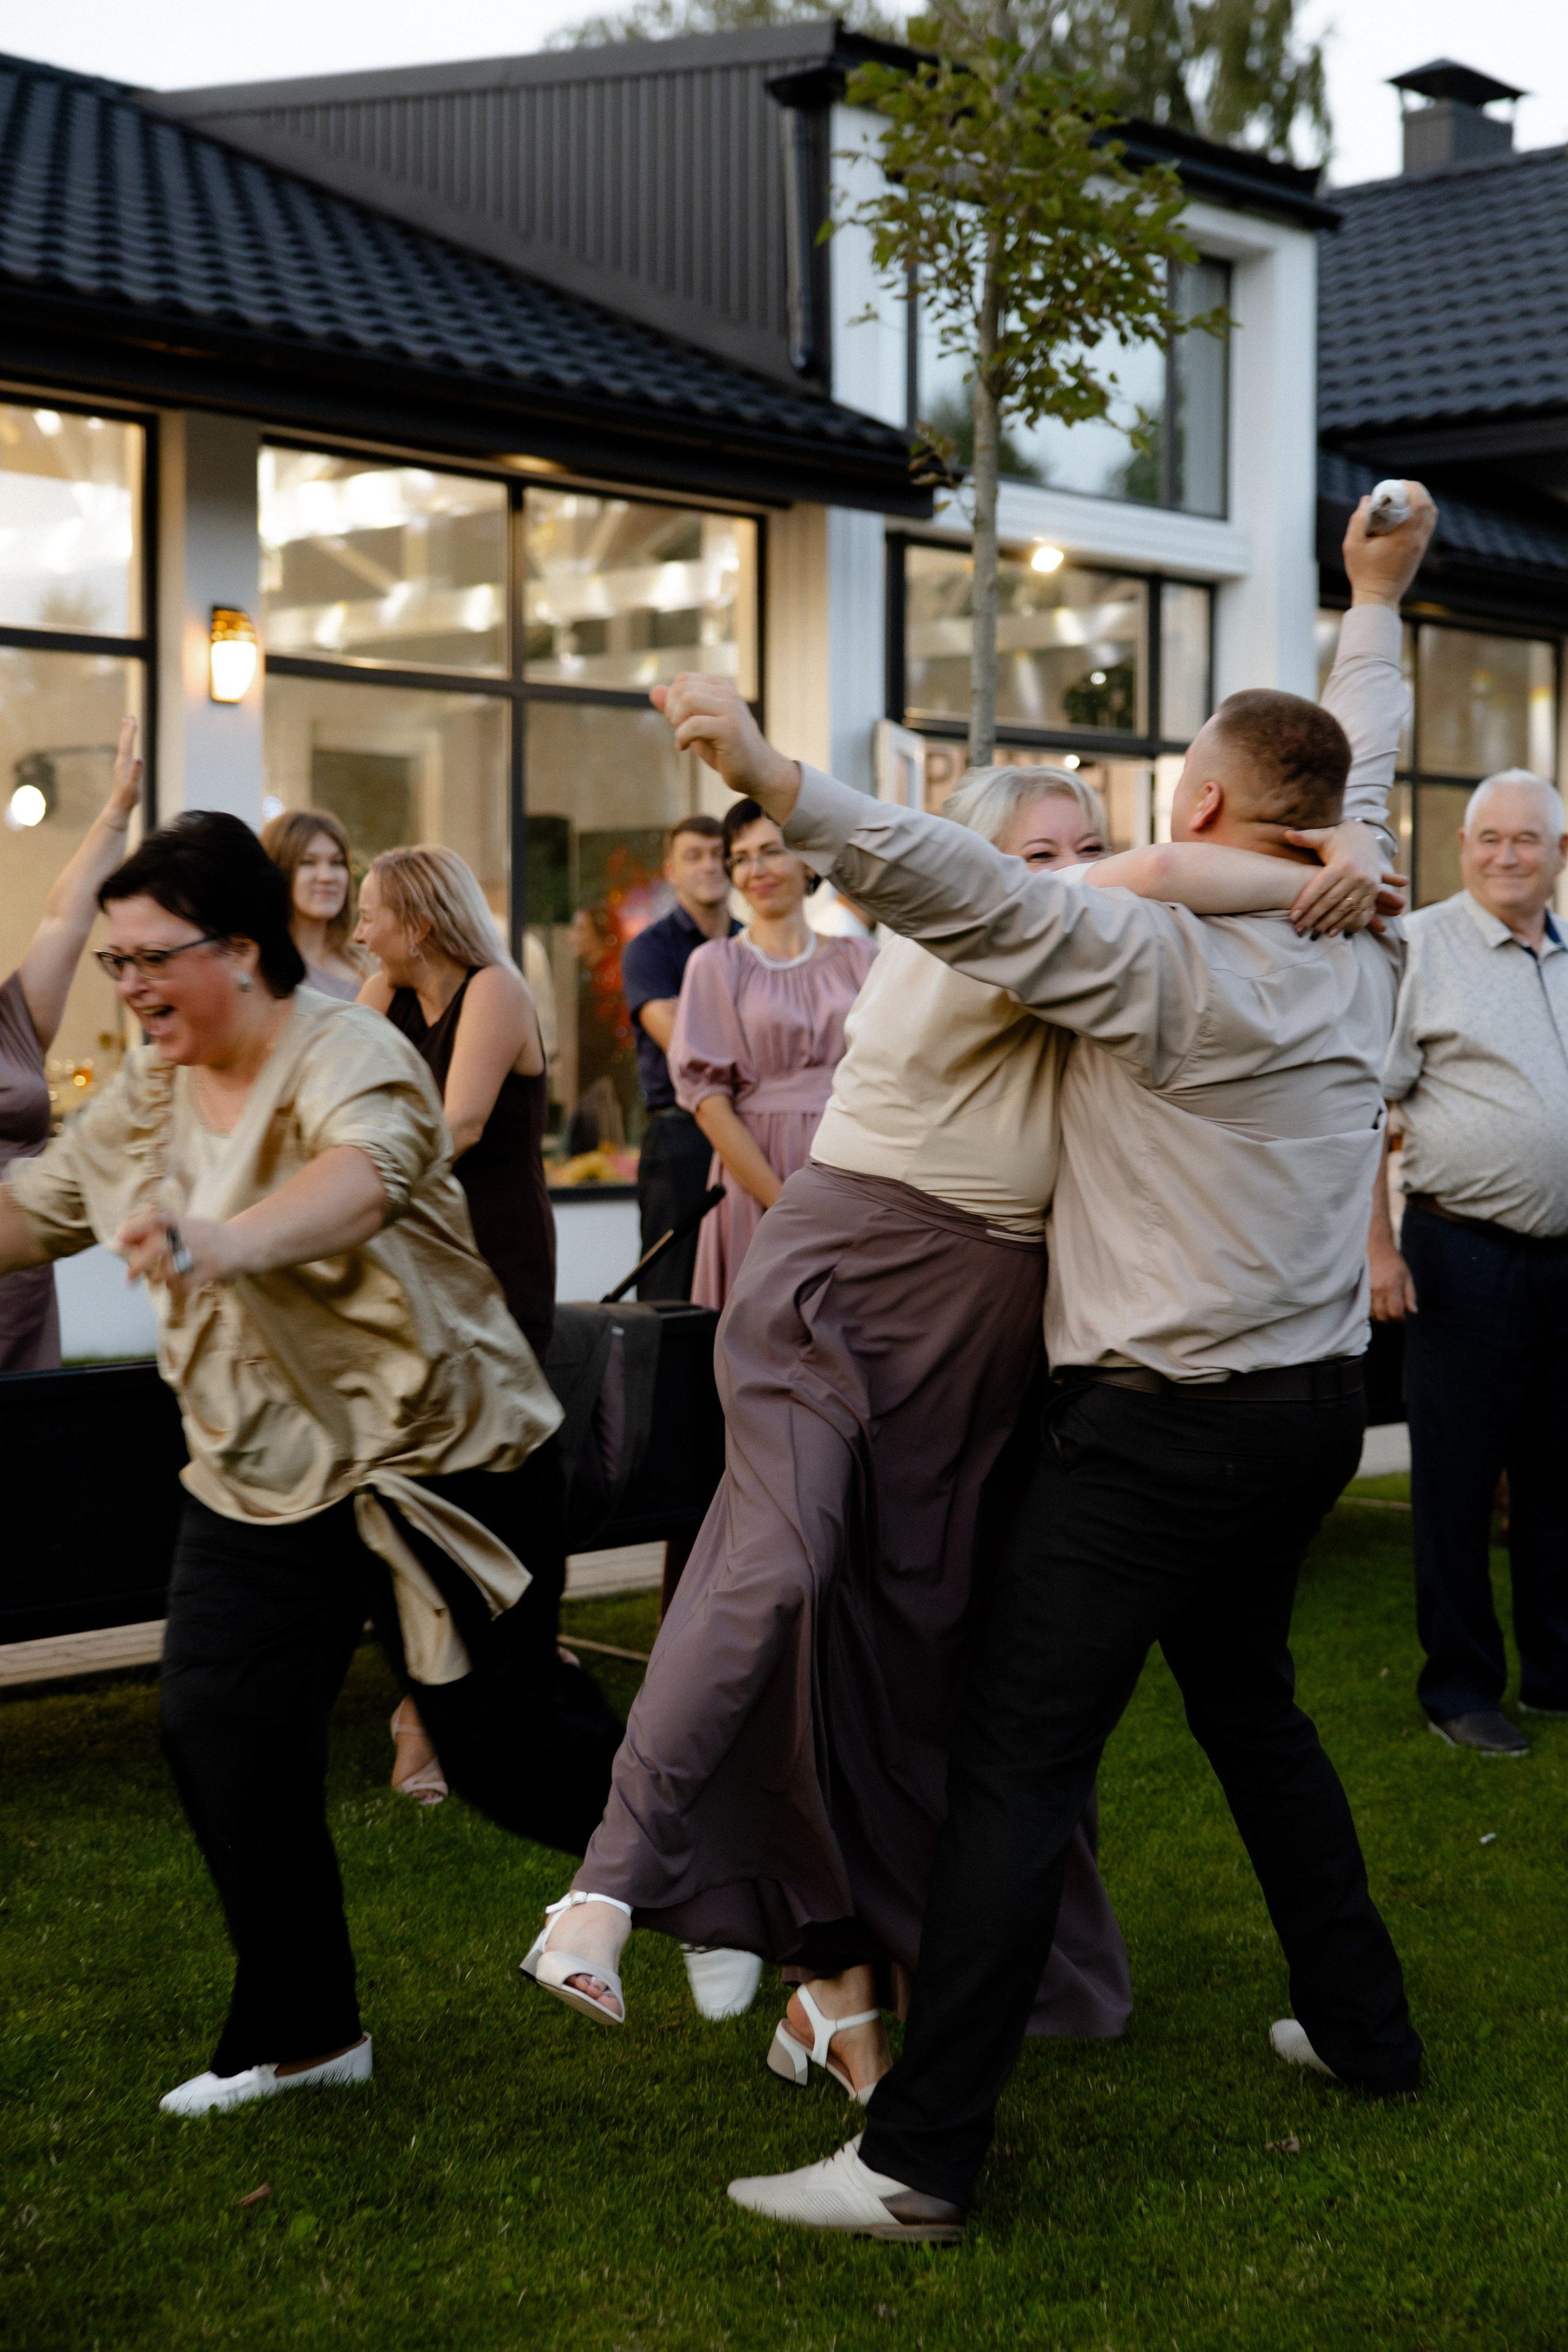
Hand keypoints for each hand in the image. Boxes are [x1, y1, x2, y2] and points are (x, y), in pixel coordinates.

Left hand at [105, 715, 142, 828]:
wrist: (120, 805)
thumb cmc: (128, 796)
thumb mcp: (134, 785)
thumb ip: (137, 772)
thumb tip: (140, 758)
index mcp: (125, 763)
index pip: (127, 743)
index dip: (130, 731)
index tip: (132, 719)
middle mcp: (122, 761)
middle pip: (124, 741)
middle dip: (127, 728)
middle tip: (129, 715)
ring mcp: (122, 765)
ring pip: (124, 745)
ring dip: (126, 734)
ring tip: (127, 724)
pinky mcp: (124, 768)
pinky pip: (126, 751)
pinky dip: (128, 743)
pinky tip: (129, 744)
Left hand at [113, 1209, 237, 1299]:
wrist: (240, 1244)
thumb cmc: (203, 1235)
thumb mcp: (181, 1226)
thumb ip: (153, 1231)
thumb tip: (122, 1239)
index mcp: (180, 1221)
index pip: (155, 1217)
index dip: (135, 1226)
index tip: (119, 1238)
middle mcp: (190, 1235)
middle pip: (158, 1247)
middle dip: (139, 1264)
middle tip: (130, 1277)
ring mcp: (200, 1254)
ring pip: (168, 1271)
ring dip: (160, 1278)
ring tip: (162, 1277)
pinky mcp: (209, 1271)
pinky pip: (182, 1285)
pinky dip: (175, 1287)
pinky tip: (177, 1283)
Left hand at [651, 676, 800, 820]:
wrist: (758, 773)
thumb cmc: (726, 751)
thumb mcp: (697, 726)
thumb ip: (676, 708)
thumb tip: (653, 690)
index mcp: (722, 688)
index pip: (683, 679)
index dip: (671, 700)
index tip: (678, 722)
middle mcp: (728, 694)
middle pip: (683, 689)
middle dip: (672, 711)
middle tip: (680, 732)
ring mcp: (732, 709)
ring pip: (687, 700)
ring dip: (677, 723)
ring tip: (683, 739)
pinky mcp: (731, 729)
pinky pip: (694, 724)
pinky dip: (682, 737)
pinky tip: (684, 748)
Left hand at [1284, 821, 1403, 935]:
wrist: (1365, 837)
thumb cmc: (1338, 838)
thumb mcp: (1323, 835)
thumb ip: (1305, 837)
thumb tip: (1287, 834)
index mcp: (1342, 863)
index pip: (1320, 888)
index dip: (1305, 903)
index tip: (1293, 916)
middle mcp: (1356, 875)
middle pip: (1330, 901)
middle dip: (1314, 917)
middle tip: (1299, 929)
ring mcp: (1367, 884)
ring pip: (1345, 909)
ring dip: (1329, 923)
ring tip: (1313, 932)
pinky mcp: (1373, 890)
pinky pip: (1358, 911)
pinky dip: (1346, 922)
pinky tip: (1332, 932)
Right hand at [1343, 482, 1435, 607]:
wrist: (1379, 598)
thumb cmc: (1364, 574)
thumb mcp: (1352, 545)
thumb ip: (1358, 520)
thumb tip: (1367, 500)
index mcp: (1405, 536)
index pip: (1419, 503)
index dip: (1412, 488)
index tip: (1397, 485)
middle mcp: (1418, 540)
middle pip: (1429, 506)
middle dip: (1417, 491)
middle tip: (1400, 488)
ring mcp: (1421, 547)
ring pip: (1431, 516)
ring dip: (1421, 502)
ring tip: (1404, 499)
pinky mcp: (1420, 552)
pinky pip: (1427, 526)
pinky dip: (1421, 514)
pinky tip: (1406, 514)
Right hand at [1369, 1235, 1416, 1320]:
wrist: (1374, 1247)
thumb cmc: (1393, 1261)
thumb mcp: (1407, 1276)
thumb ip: (1410, 1295)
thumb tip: (1412, 1311)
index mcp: (1392, 1286)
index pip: (1395, 1313)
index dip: (1401, 1318)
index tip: (1403, 1316)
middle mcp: (1378, 1290)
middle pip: (1383, 1316)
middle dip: (1391, 1319)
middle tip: (1395, 1314)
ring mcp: (1366, 1290)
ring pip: (1373, 1313)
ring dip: (1380, 1315)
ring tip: (1386, 1309)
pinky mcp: (1359, 1289)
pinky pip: (1365, 1307)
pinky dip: (1372, 1310)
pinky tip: (1377, 1304)